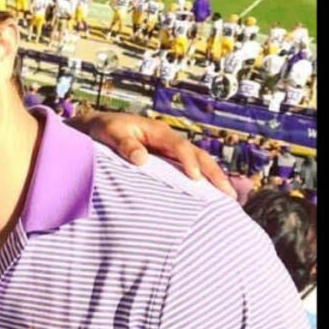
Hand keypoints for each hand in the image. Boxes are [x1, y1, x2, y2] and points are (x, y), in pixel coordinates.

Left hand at [76, 111, 235, 198]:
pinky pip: (188, 172)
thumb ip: (125, 145)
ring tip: (230, 200)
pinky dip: (202, 184)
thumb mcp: (111, 133)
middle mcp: (170, 141)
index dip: (188, 162)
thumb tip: (141, 159)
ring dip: (214, 180)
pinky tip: (211, 199)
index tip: (195, 178)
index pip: (180, 146)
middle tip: (229, 194)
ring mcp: (171, 152)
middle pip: (199, 155)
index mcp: (159, 132)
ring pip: (199, 164)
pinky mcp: (167, 162)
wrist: (99, 128)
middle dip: (214, 173)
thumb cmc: (105, 130)